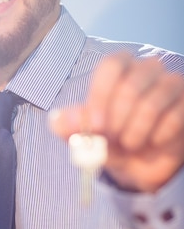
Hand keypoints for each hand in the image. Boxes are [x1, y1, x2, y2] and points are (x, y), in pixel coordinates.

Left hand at [50, 52, 183, 191]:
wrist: (140, 163)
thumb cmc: (110, 140)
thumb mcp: (86, 137)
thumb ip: (70, 127)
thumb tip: (56, 120)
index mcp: (118, 69)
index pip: (111, 65)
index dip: (102, 96)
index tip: (97, 126)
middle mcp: (146, 69)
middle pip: (130, 85)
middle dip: (118, 120)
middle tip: (113, 139)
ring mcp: (170, 84)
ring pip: (152, 102)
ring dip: (136, 131)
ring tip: (130, 144)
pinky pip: (174, 117)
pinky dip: (158, 136)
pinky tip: (153, 142)